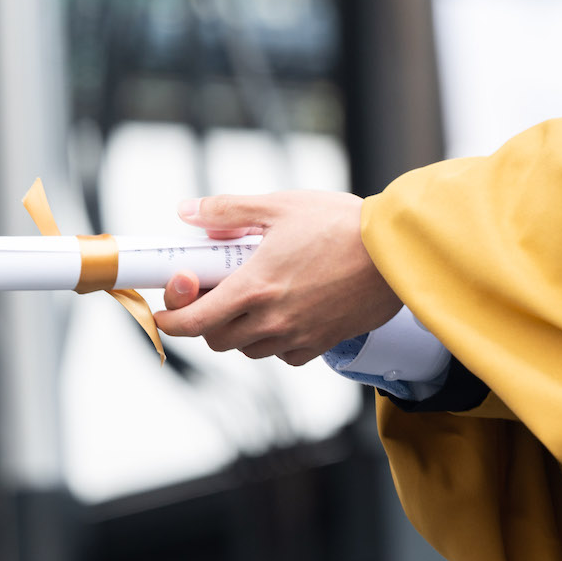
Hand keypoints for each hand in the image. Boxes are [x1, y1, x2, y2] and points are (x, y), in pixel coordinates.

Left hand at [154, 191, 400, 365]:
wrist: (398, 252)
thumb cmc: (342, 224)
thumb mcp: (279, 205)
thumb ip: (228, 210)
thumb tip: (188, 213)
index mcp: (254, 287)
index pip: (193, 322)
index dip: (169, 320)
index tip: (164, 310)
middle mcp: (272, 320)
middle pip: (215, 339)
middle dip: (203, 320)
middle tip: (210, 291)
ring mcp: (297, 336)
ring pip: (248, 349)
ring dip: (237, 329)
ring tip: (249, 296)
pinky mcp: (322, 343)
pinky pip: (283, 355)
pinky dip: (272, 340)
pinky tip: (281, 311)